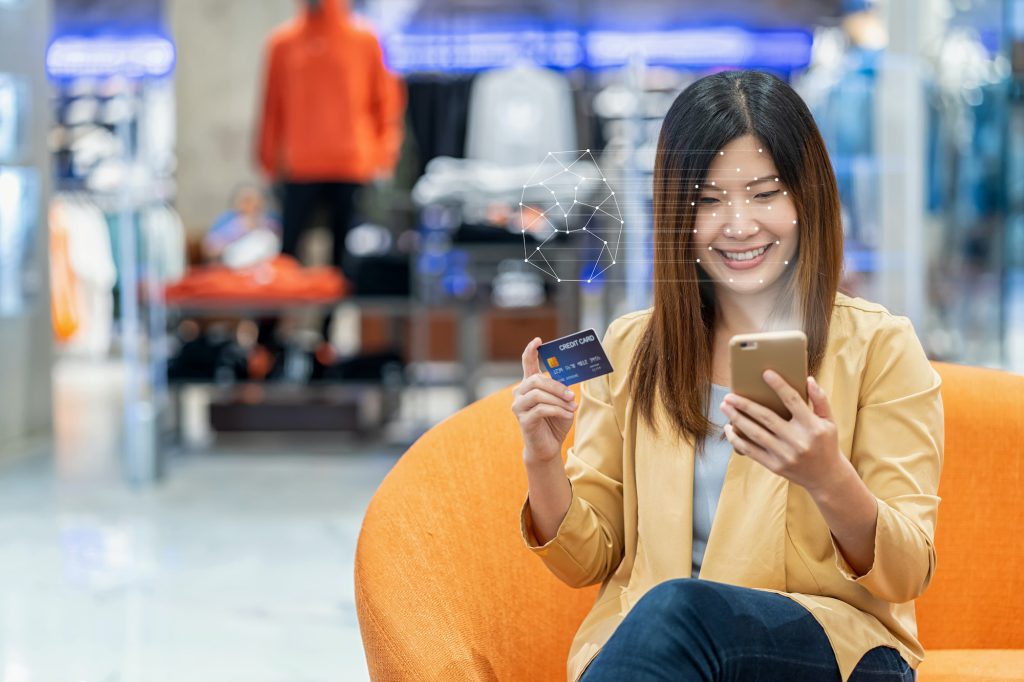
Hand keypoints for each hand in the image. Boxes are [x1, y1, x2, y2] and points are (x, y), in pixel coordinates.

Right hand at [513, 337, 576, 464]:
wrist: (548, 446)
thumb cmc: (554, 422)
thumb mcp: (561, 402)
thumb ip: (561, 390)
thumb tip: (568, 383)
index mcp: (530, 385)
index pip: (527, 363)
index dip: (531, 351)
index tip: (538, 340)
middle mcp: (520, 393)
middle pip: (536, 379)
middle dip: (556, 386)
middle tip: (571, 395)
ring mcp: (519, 406)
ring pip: (538, 394)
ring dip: (558, 400)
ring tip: (572, 407)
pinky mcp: (523, 419)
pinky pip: (542, 409)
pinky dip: (557, 410)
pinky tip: (567, 414)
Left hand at [720, 371, 844, 495]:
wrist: (826, 477)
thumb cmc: (826, 444)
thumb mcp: (829, 421)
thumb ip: (820, 400)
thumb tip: (807, 379)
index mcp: (812, 426)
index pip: (793, 400)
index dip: (779, 385)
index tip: (765, 373)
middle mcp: (797, 440)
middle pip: (766, 417)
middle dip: (745, 405)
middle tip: (729, 395)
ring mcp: (785, 455)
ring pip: (755, 433)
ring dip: (736, 418)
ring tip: (724, 406)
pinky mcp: (774, 466)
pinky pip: (751, 450)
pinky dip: (737, 439)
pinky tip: (728, 428)